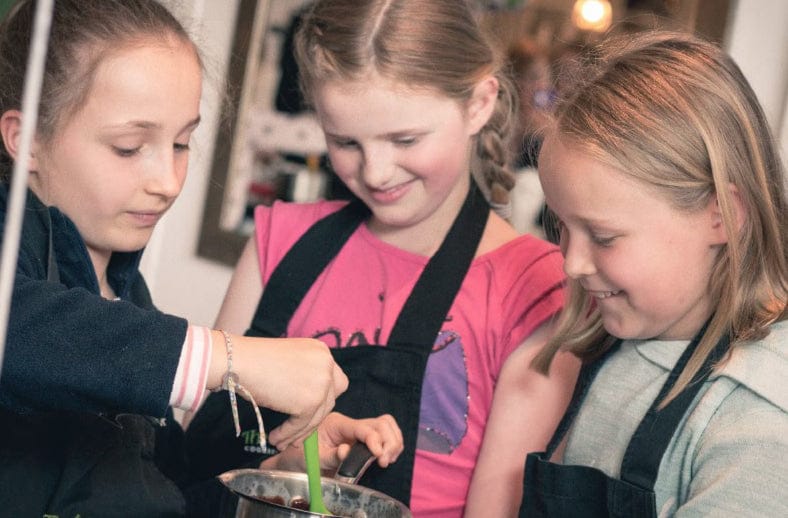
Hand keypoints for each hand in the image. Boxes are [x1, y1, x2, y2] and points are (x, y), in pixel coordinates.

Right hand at [208, 332, 348, 449]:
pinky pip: (301, 424)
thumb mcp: (289, 360)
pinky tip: (275, 439)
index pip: (333, 380)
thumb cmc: (254, 359)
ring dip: (299, 431)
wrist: (239, 361)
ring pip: (317, 416)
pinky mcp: (309, 402)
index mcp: (321, 351)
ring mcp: (321, 383)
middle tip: (298, 429)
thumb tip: (309, 399)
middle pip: (330, 399)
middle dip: (315, 416)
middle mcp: (326, 364)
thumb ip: (304, 374)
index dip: (322, 398)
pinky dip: (288, 434)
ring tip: (282, 441)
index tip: (309, 411)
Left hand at [260, 412, 402, 472]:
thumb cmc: (299, 456)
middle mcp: (349, 424)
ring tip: (387, 459)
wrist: (293, 459)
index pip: (363, 427)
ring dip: (393, 442)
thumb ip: (329, 456)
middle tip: (384, 460)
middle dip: (389, 441)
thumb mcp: (310, 458)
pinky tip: (386, 457)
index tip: (379, 456)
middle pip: (381, 423)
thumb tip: (346, 452)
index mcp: (336, 424)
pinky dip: (391, 444)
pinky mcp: (362, 440)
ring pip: (386, 426)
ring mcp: (357, 431)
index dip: (374, 440)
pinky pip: (385, 435)